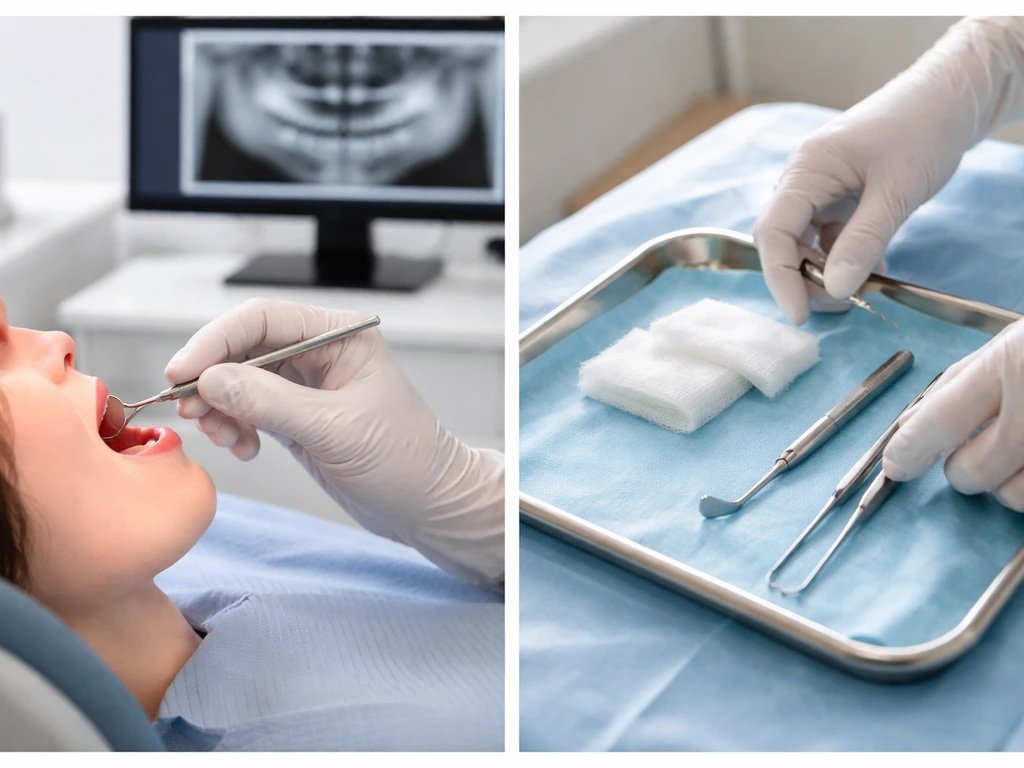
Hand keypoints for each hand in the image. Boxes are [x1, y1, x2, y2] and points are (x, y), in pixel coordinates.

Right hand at [165, 298, 503, 587]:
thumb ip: (271, 403)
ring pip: (238, 381)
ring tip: (226, 439)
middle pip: (242, 348)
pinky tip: (245, 448)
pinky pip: (247, 409)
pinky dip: (234, 426)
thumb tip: (210, 381)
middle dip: (211, 380)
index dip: (215, 341)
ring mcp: (305, 385)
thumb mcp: (336, 429)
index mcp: (339, 334)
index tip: (182, 374)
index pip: (261, 318)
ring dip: (219, 408)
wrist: (427, 504)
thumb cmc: (404, 459)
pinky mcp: (296, 416)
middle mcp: (319, 352)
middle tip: (191, 414)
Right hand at [753, 17, 1023, 324]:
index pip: (773, 233)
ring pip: (804, 242)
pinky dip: (844, 256)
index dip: (780, 278)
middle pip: (782, 241)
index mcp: (806, 169)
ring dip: (825, 270)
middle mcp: (802, 178)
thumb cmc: (925, 130)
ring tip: (860, 286)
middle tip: (840, 303)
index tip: (800, 314)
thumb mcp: (897, 191)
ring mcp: (818, 186)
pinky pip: (827, 235)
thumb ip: (862, 241)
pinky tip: (870, 265)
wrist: (952, 97)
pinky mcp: (837, 194)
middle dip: (802, 278)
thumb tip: (836, 290)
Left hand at [883, 320, 1023, 510]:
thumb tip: (911, 423)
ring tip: (1020, 453)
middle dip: (961, 468)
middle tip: (977, 447)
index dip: (908, 450)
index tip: (896, 464)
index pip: (940, 421)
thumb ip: (964, 380)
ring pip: (1013, 497)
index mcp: (1014, 362)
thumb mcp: (1016, 340)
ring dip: (1007, 484)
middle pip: (971, 472)